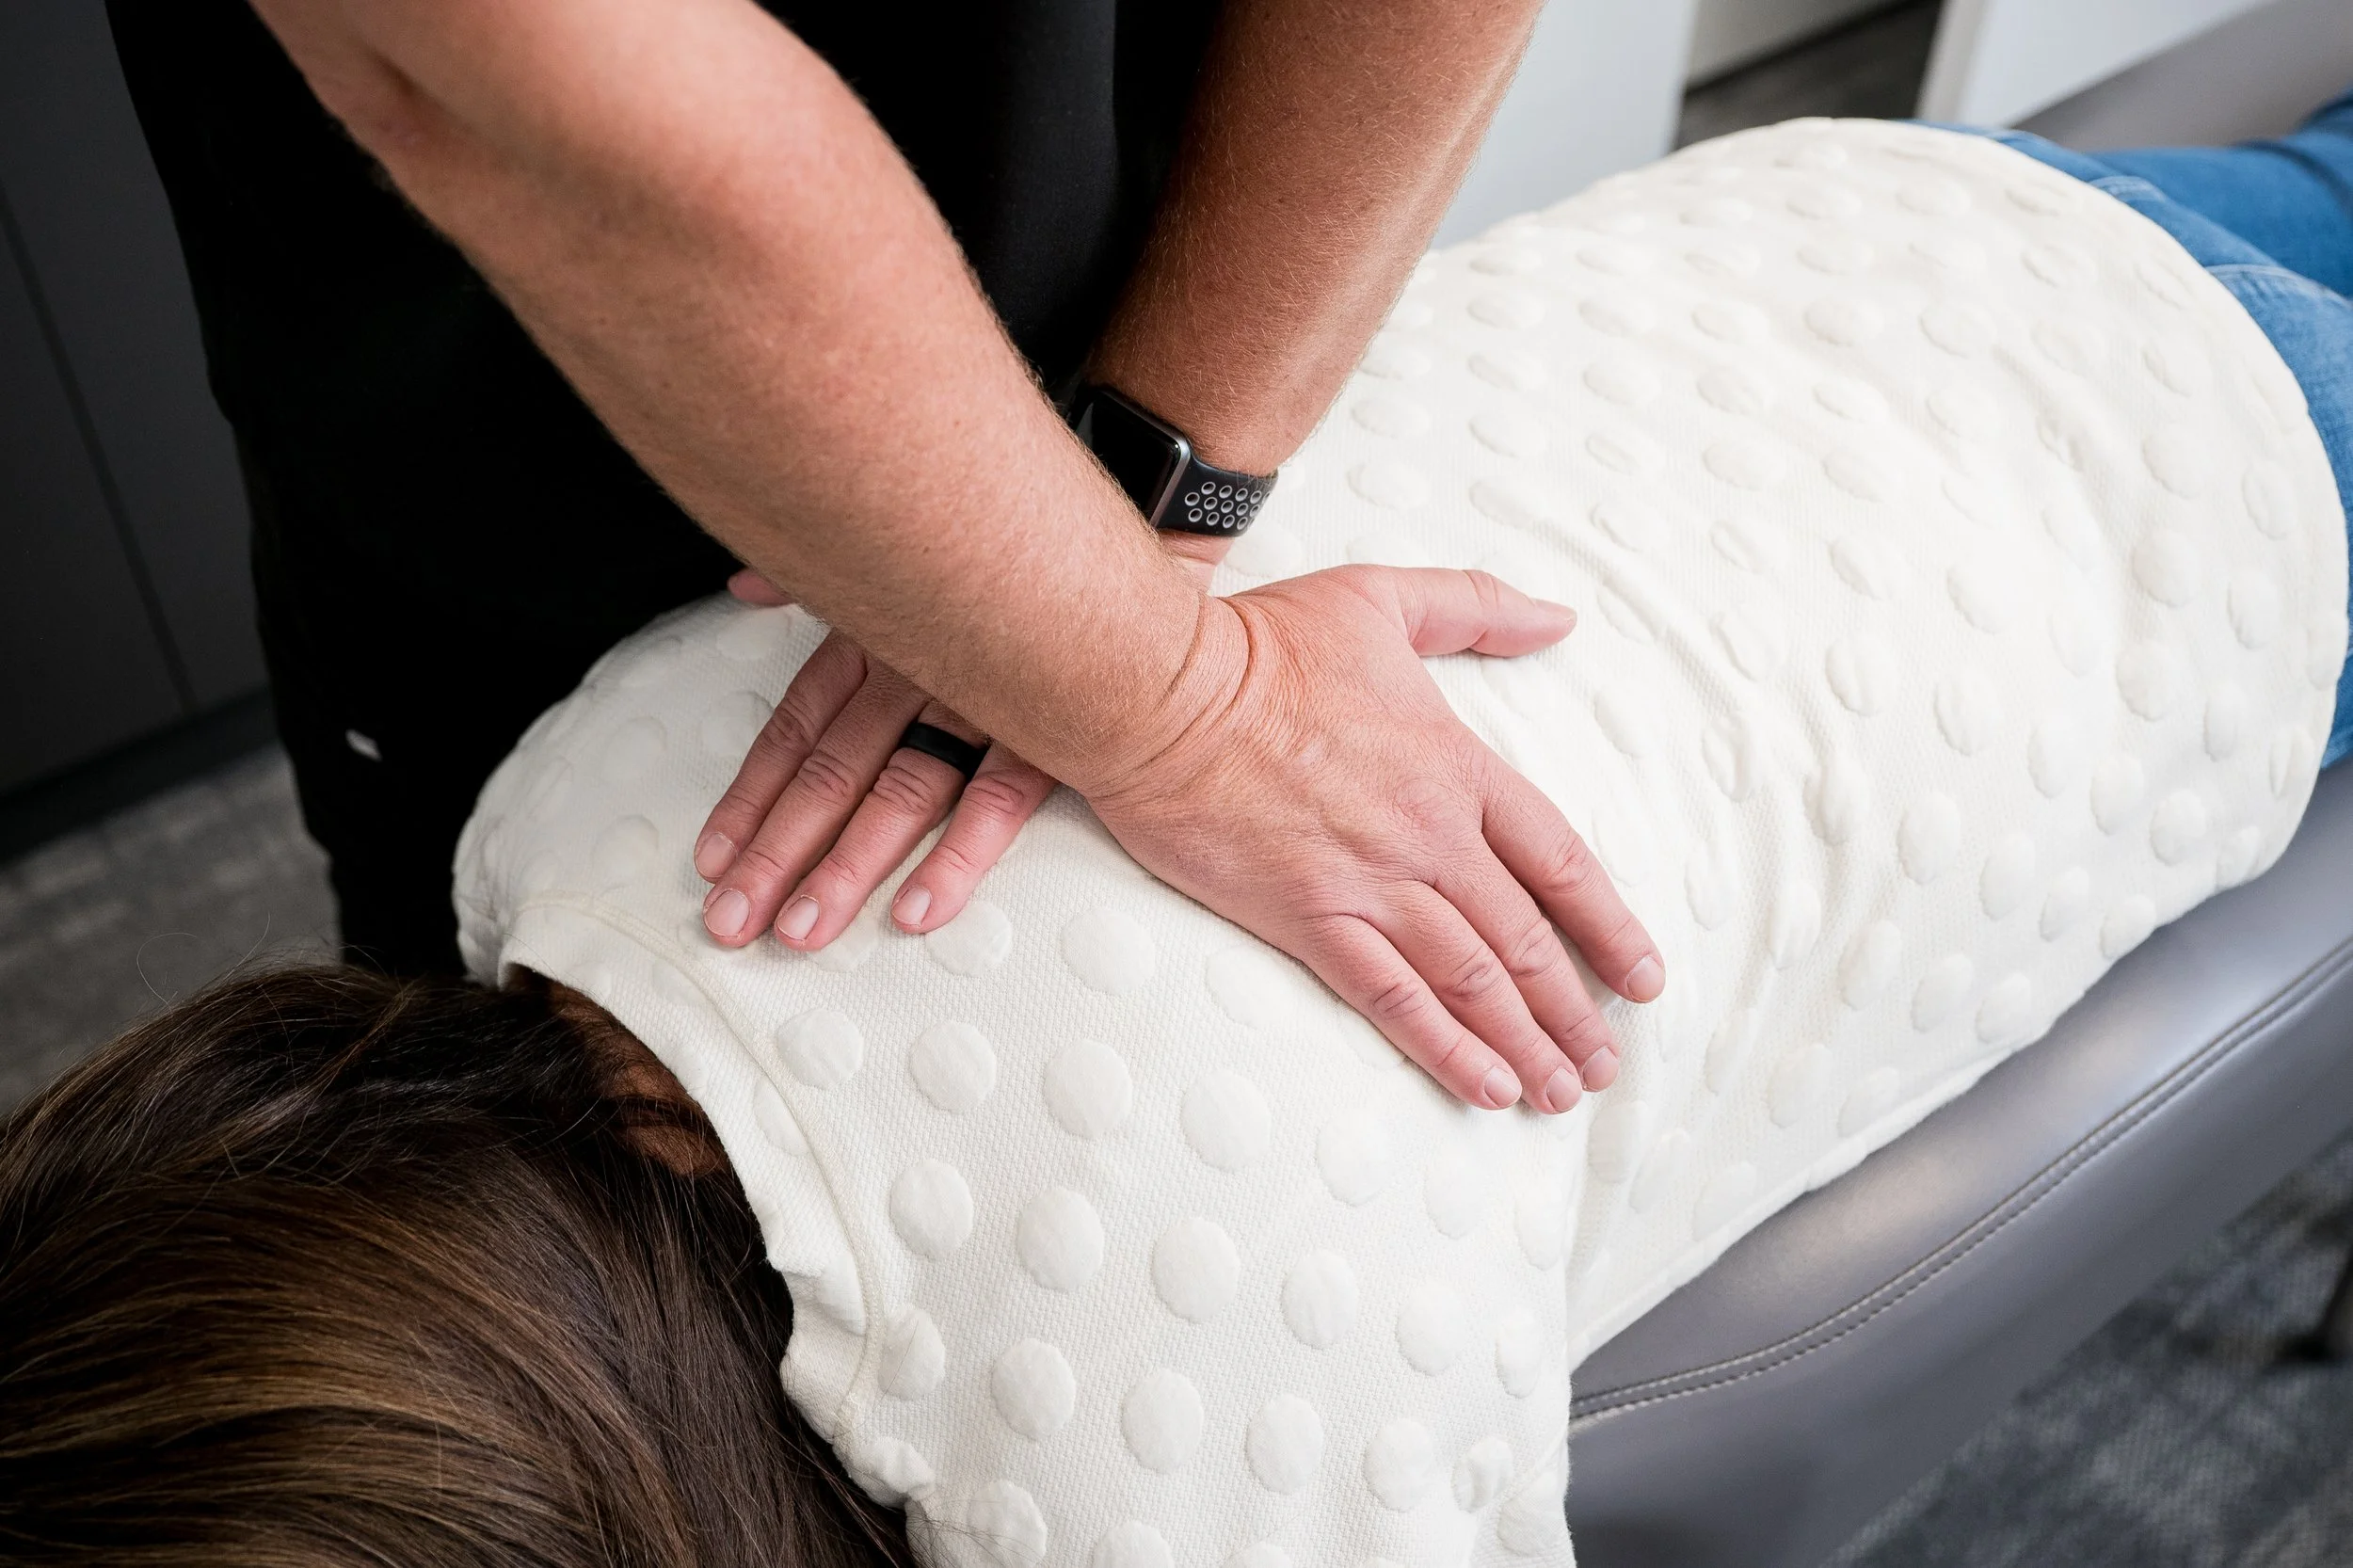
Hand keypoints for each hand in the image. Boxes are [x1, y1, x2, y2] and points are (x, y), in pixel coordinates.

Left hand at [695, 527, 1232, 949]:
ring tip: (802, 930)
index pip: (800, 725)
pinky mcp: (1057, 725)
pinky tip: (913, 912)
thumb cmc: (1021, 530)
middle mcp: (922, 669)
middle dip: (776, 854)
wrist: (1143, 500)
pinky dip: (956, 856)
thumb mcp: (908, 542)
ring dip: (846, 869)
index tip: (713, 857)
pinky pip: (998, 799)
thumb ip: (821, 578)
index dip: (753, 794)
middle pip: (832, 773)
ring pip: (899, 795)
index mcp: (883, 633)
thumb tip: (745, 584)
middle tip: (731, 922)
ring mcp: (987, 701)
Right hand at [1080, 565, 1662, 1114]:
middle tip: (1604, 1064)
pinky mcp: (1307, 917)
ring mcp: (1370, 881)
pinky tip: (1485, 1088)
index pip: (1559, 859)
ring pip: (1473, 979)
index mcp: (1454, 764)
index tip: (1640, 976)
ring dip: (1528, 1042)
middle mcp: (1428, 833)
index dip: (1609, 926)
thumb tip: (1560, 618)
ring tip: (1562, 1092)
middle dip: (1574, 1010)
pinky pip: (1394, 999)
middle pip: (1526, 938)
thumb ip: (1477, 607)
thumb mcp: (1383, 597)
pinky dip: (1447, 1049)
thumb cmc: (1259, 642)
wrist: (1159, 689)